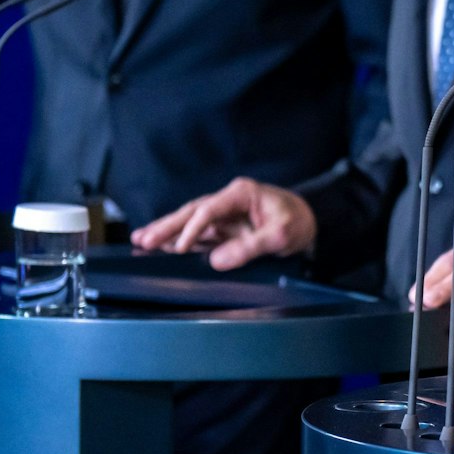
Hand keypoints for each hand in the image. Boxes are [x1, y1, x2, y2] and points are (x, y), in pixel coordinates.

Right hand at [129, 177, 316, 270]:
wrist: (312, 223)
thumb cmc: (298, 222)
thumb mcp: (281, 234)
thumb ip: (251, 247)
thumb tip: (217, 260)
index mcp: (241, 193)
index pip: (209, 209)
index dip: (192, 229)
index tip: (180, 247)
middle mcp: (229, 201)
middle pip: (192, 212)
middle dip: (167, 226)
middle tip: (143, 239)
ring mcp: (225, 215)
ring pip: (190, 222)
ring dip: (167, 232)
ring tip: (142, 241)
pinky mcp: (225, 228)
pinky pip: (198, 234)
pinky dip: (179, 241)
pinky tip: (161, 247)